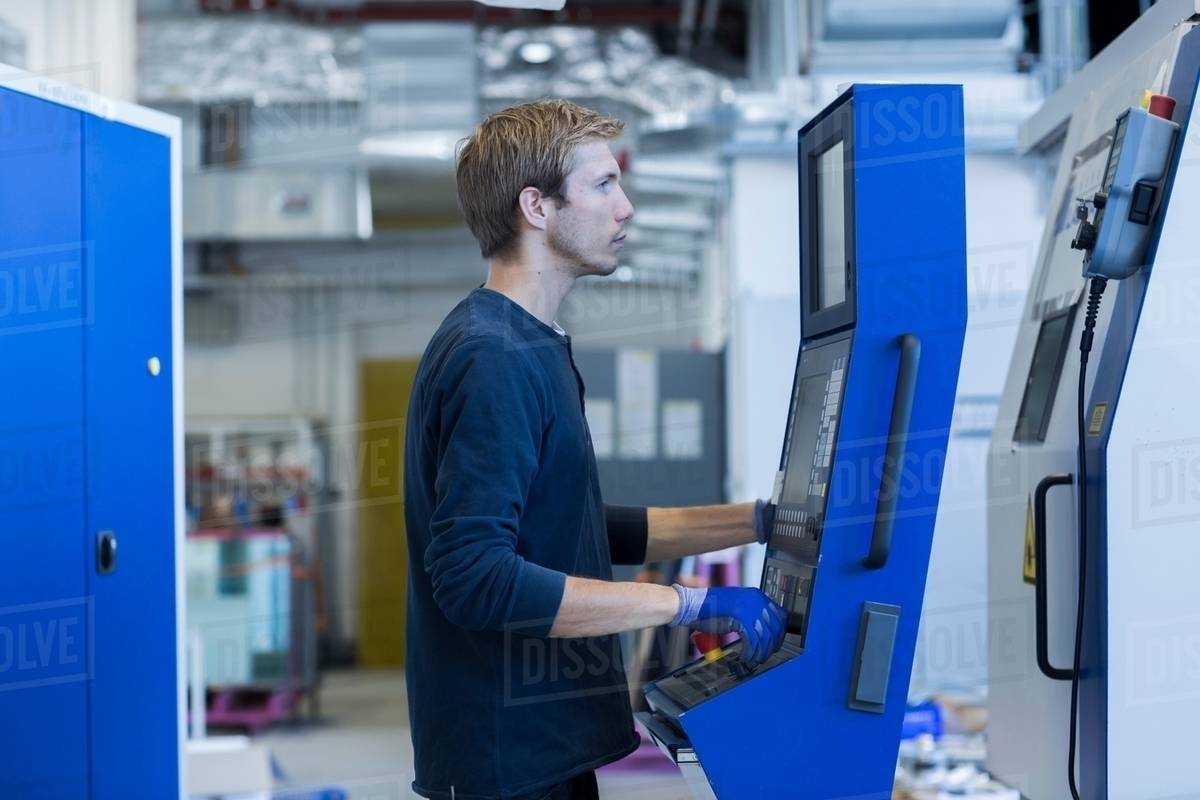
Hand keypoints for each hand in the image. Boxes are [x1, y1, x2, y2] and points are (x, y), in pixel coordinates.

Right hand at [670, 585, 786, 668]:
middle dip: (772, 645)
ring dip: (761, 652)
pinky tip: (746, 657)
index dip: (780, 632)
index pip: (781, 615)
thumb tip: (764, 633)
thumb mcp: (736, 606)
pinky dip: (750, 653)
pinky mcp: (741, 619)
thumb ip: (751, 614)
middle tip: (765, 655)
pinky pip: (753, 642)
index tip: (775, 643)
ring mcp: (750, 608)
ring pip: (765, 637)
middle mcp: (756, 600)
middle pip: (776, 628)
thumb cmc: (710, 607)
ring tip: (754, 659)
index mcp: (756, 595)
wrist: (693, 604)